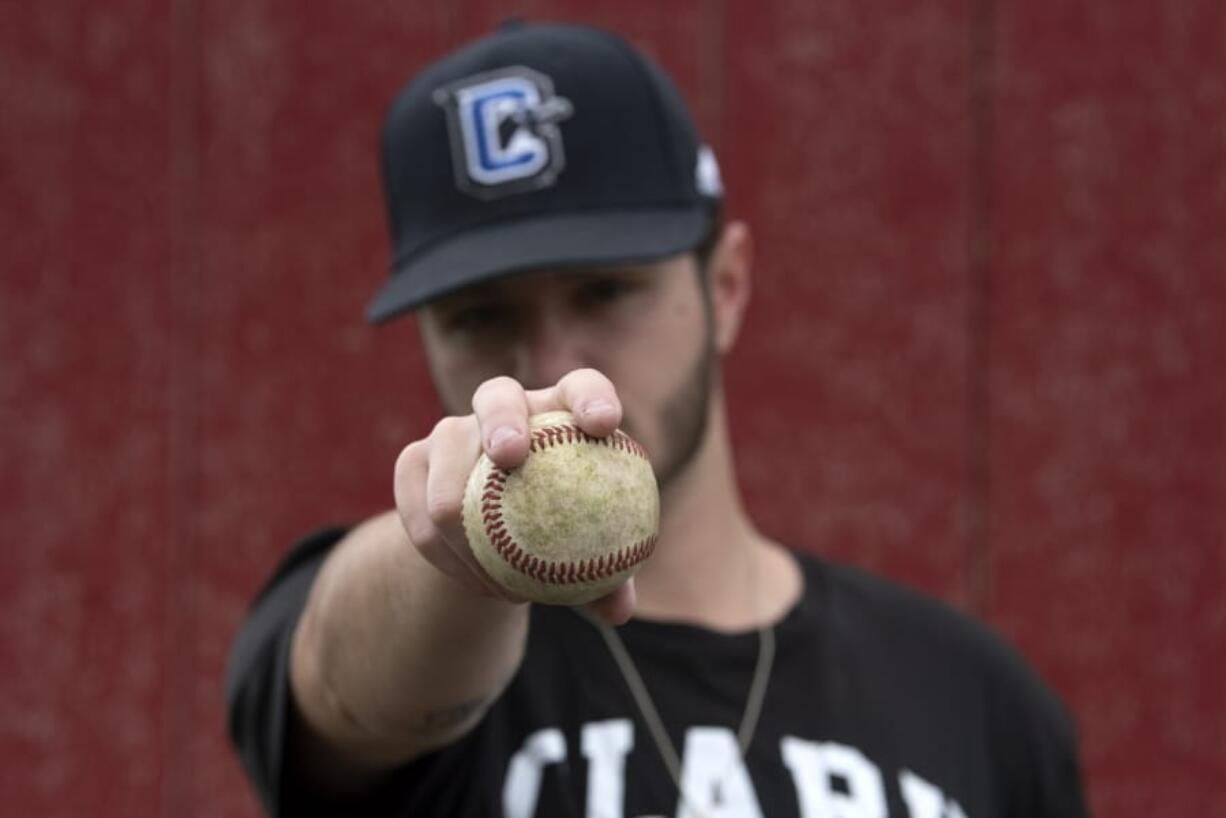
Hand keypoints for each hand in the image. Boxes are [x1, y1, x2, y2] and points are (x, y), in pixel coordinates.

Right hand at [392, 368, 636, 623]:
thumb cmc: (561, 536)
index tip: (604, 424)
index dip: (593, 397)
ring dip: (466, 516)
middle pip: (497, 394)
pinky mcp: (413, 463)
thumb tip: (618, 611)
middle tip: (511, 456)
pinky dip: (446, 554)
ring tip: (501, 578)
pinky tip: (478, 586)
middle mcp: (506, 408)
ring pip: (444, 457)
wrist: (494, 539)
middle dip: (502, 419)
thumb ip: (608, 577)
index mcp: (562, 412)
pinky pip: (419, 511)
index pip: (582, 387)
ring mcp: (452, 432)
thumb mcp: (590, 556)